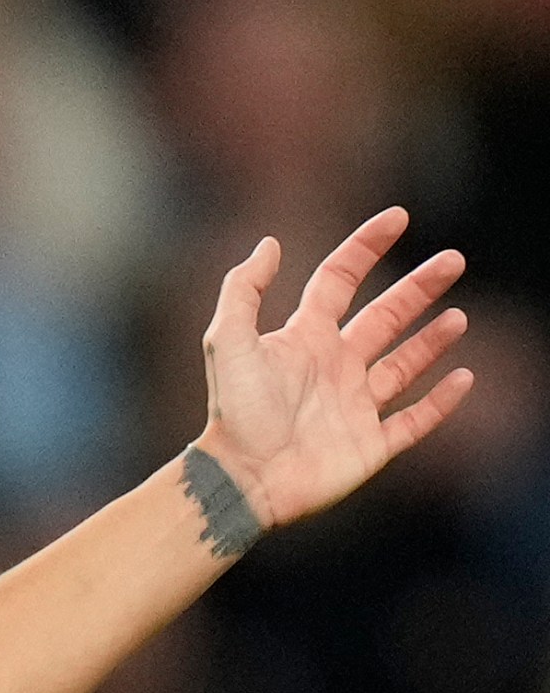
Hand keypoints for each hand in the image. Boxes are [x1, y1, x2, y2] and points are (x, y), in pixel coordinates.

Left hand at [195, 207, 473, 533]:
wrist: (243, 476)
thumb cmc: (233, 408)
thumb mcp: (228, 339)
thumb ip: (245, 289)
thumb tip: (271, 242)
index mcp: (303, 336)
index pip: (340, 279)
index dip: (367, 246)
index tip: (398, 216)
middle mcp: (333, 365)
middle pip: (385, 316)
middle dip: (418, 287)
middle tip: (454, 260)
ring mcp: (355, 404)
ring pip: (404, 364)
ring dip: (432, 340)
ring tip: (459, 316)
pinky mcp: (371, 444)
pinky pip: (415, 419)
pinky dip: (441, 401)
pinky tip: (464, 377)